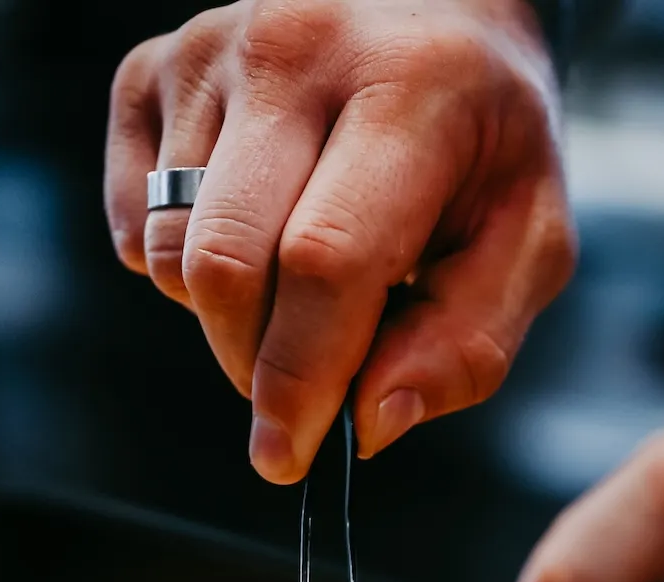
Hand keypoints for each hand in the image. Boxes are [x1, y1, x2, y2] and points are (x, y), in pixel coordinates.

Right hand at [106, 0, 575, 482]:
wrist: (431, 10)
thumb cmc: (485, 142)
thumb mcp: (527, 240)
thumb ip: (467, 343)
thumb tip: (368, 422)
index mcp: (410, 87)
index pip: (324, 259)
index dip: (301, 375)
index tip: (289, 455)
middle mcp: (295, 48)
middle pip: (225, 264)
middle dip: (256, 362)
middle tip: (304, 386)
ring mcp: (210, 50)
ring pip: (174, 253)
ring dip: (228, 314)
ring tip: (299, 281)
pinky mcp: (151, 68)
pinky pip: (136, 226)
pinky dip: (182, 268)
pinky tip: (253, 233)